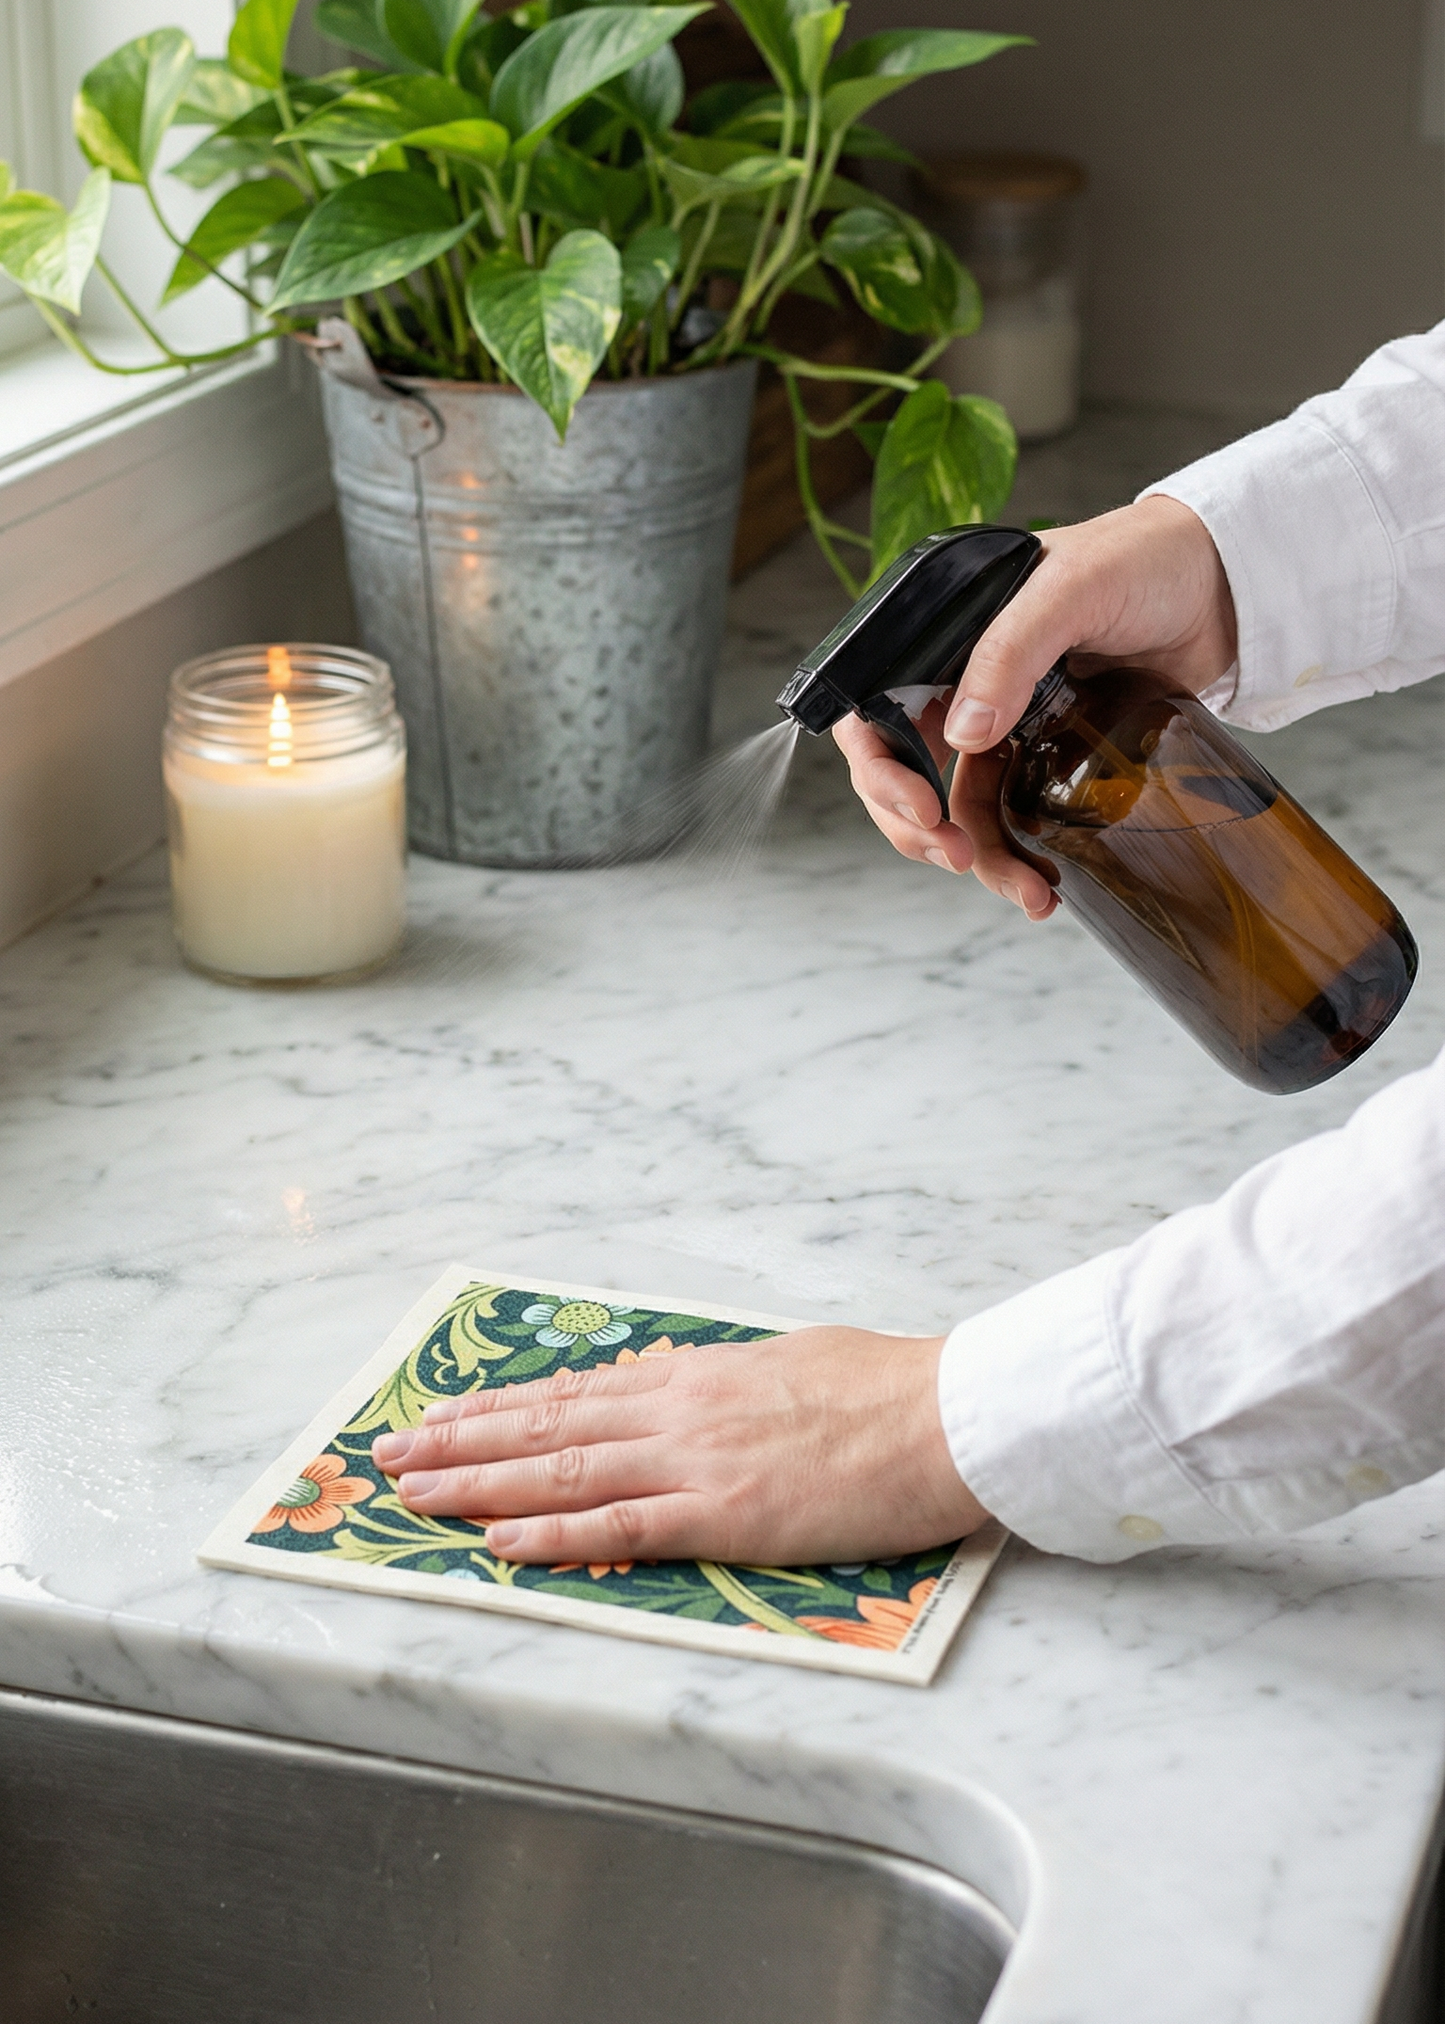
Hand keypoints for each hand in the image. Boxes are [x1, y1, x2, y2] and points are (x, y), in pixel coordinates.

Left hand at [370, 1328, 990, 1565]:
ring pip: (563, 1473)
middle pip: (547, 1428)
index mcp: (696, 1375)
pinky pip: (621, 1528)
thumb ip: (724, 1382)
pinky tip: (501, 1545)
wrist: (946, 1412)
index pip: (574, 1395)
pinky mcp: (725, 1514)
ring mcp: (696, 1461)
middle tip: (389, 1453)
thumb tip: (684, 1382)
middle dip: (459, 1441)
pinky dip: (554, 1537)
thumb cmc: (885, 1386)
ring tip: (412, 1493)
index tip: (442, 1414)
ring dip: (478, 1484)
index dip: (498, 1409)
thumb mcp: (788, 1362)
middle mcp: (678, 1411)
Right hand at [834, 495, 1237, 916]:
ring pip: (961, 808)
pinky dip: (1020, 856)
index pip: (873, 710)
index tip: (924, 812)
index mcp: (941, 634)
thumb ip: (1011, 650)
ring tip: (1027, 893)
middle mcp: (960, 681)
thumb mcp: (1071, 590)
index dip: (882, 769)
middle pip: (905, 774)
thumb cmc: (1145, 559)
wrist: (1225, 585)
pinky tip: (1045, 884)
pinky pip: (1012, 815)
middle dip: (923, 829)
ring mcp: (1004, 722)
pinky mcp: (1048, 753)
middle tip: (960, 858)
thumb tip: (963, 735)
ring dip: (981, 858)